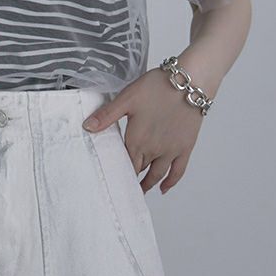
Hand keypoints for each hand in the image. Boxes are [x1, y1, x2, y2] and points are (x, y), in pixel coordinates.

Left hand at [81, 67, 204, 193]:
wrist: (189, 83)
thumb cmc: (157, 87)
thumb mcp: (126, 98)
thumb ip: (106, 115)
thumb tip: (87, 127)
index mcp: (136, 140)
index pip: (124, 163)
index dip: (117, 172)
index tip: (111, 179)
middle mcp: (153, 150)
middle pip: (139, 170)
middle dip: (131, 178)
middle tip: (122, 186)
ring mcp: (170, 151)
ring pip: (156, 174)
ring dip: (147, 184)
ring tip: (140, 191)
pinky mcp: (185, 148)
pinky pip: (177, 171)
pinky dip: (170, 182)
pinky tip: (164, 187)